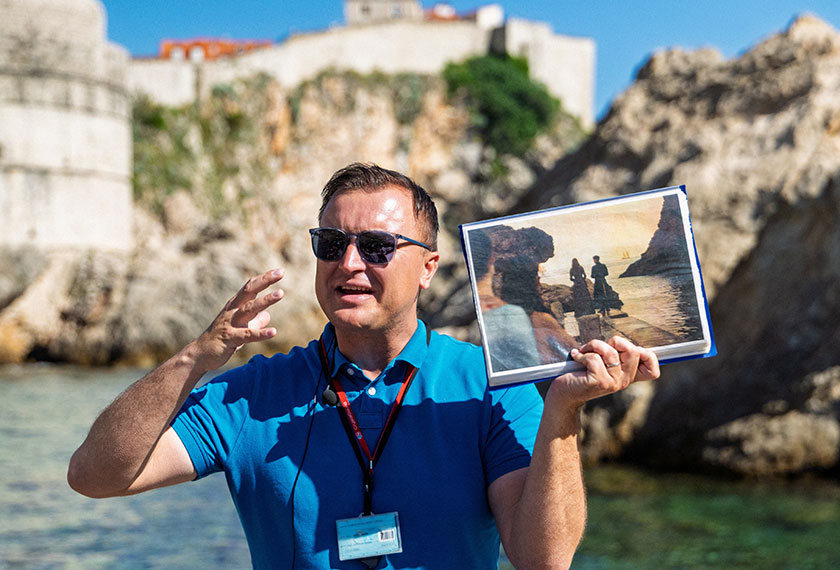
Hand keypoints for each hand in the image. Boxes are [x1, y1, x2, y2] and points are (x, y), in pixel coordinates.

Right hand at [189, 269, 285, 371]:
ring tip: (280, 293)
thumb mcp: (240, 327)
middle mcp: (233, 311)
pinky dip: (260, 333)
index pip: (250, 287)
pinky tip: (273, 332)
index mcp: (235, 305)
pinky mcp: (230, 338)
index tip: (280, 271)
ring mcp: (230, 323)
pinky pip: (247, 335)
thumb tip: (267, 315)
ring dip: (265, 300)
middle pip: (249, 291)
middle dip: (265, 281)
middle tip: (280, 272)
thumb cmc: (222, 338)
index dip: (264, 278)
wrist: (201, 354)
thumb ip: (254, 320)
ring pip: (249, 309)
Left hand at [545, 336, 659, 409]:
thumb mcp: (602, 363)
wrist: (563, 395)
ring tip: (583, 351)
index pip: (653, 370)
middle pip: (633, 351)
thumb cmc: (581, 374)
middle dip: (614, 341)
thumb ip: (614, 355)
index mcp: (627, 376)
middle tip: (598, 348)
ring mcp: (613, 383)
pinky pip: (595, 358)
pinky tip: (576, 357)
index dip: (646, 355)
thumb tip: (621, 340)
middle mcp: (624, 381)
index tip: (622, 350)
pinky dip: (582, 354)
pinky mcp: (600, 382)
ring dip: (593, 345)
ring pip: (611, 352)